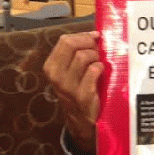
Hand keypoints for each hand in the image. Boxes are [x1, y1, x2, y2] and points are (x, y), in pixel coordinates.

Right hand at [43, 31, 103, 154]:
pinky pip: (93, 71)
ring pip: (83, 56)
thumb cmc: (79, 89)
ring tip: (99, 64)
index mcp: (52, 66)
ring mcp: (68, 87)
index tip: (95, 38)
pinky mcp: (82, 95)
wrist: (81, 120)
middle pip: (72, 45)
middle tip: (98, 52)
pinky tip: (101, 72)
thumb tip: (95, 34)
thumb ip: (77, 53)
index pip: (65, 40)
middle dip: (89, 44)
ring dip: (96, 57)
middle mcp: (56, 76)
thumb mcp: (71, 71)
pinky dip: (100, 68)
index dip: (83, 36)